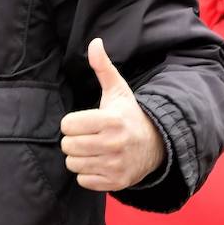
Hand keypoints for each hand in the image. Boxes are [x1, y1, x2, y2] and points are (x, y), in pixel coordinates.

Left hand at [60, 38, 164, 190]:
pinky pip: (83, 181)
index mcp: (110, 120)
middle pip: (67, 146)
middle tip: (87, 136)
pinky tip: (99, 162)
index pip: (67, 125)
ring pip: (73, 164)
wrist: (156, 144)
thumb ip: (103, 67)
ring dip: (79, 157)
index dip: (72, 122)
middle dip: (73, 140)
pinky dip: (87, 173)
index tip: (84, 121)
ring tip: (93, 149)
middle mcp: (113, 144)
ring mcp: (115, 165)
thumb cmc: (129, 115)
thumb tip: (94, 42)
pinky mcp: (116, 182)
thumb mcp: (118, 90)